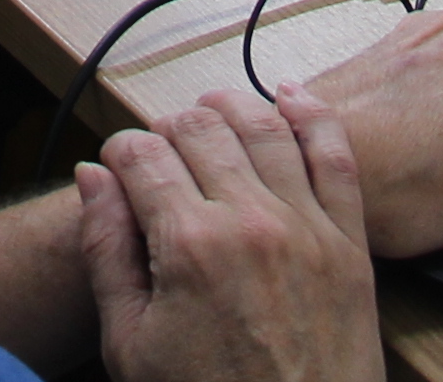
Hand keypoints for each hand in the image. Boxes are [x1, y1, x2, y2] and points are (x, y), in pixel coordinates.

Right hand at [75, 90, 377, 381]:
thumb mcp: (130, 344)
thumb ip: (107, 251)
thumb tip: (92, 179)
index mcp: (189, 245)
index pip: (142, 156)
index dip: (120, 152)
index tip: (116, 165)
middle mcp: (251, 221)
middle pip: (200, 130)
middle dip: (169, 128)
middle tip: (158, 150)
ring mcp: (307, 228)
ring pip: (264, 126)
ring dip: (230, 107)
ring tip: (209, 111)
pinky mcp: (350, 244)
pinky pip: (336, 154)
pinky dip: (312, 115)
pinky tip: (290, 97)